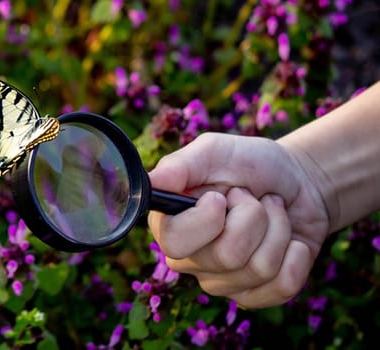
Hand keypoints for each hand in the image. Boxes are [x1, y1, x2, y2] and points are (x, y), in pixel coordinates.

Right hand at [147, 132, 330, 307]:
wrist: (298, 181)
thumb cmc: (250, 164)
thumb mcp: (215, 151)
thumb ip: (181, 165)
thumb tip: (152, 182)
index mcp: (171, 224)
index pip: (175, 242)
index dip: (207, 219)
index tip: (221, 196)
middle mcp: (190, 259)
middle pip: (227, 257)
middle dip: (254, 218)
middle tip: (253, 200)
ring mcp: (222, 281)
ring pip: (260, 270)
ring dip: (279, 230)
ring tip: (272, 212)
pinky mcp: (255, 294)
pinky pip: (283, 287)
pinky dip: (297, 256)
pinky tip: (290, 241)